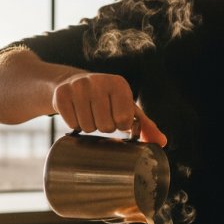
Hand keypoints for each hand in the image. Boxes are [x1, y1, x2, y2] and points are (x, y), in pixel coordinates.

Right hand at [51, 72, 166, 145]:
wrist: (74, 83)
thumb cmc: (106, 99)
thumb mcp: (126, 108)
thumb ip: (145, 125)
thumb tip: (162, 142)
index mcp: (119, 84)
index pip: (124, 120)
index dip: (120, 125)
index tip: (116, 117)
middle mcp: (99, 81)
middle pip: (105, 126)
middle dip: (104, 127)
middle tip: (100, 116)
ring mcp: (78, 86)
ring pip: (88, 127)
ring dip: (89, 127)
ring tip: (88, 114)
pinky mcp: (61, 94)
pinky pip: (71, 124)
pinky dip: (74, 124)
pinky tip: (76, 113)